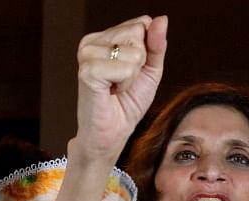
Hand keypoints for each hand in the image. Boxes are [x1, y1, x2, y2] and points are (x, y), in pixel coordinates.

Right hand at [72, 15, 167, 163]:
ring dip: (132, 76)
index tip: (131, 71)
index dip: (145, 52)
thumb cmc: (126, 104)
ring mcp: (87, 54)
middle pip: (137, 33)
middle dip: (140, 62)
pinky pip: (126, 68)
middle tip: (122, 82)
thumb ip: (156, 44)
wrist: (110, 135)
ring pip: (134, 51)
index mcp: (103, 37)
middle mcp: (91, 41)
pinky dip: (126, 84)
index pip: (141, 23)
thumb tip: (161, 19)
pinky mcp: (87, 70)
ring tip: (116, 88)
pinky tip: (111, 92)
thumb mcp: (149, 70)